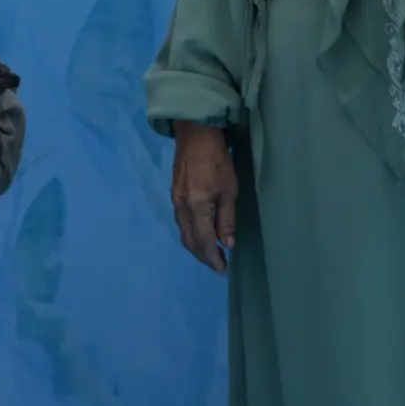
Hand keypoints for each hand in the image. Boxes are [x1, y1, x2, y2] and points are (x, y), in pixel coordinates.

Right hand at [170, 121, 239, 273]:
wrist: (195, 135)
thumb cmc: (218, 161)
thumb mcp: (230, 190)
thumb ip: (227, 218)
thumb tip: (227, 244)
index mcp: (196, 206)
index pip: (203, 241)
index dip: (213, 258)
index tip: (223, 270)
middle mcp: (181, 207)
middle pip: (189, 240)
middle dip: (203, 256)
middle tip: (218, 266)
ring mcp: (175, 200)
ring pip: (182, 232)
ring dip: (196, 246)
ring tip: (212, 253)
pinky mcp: (174, 194)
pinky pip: (180, 222)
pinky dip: (190, 234)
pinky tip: (201, 233)